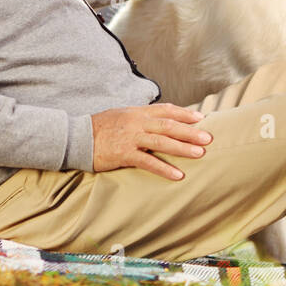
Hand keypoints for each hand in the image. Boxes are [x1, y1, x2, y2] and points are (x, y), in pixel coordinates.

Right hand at [91, 103, 212, 179]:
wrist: (77, 138)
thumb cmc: (99, 127)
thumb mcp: (121, 115)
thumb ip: (140, 117)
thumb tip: (158, 120)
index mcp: (137, 112)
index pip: (165, 110)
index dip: (184, 113)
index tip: (201, 118)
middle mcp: (136, 122)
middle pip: (168, 125)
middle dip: (190, 132)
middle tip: (208, 138)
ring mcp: (130, 138)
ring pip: (162, 142)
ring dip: (182, 148)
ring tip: (200, 154)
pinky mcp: (124, 154)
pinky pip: (148, 162)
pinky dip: (164, 169)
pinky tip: (177, 175)